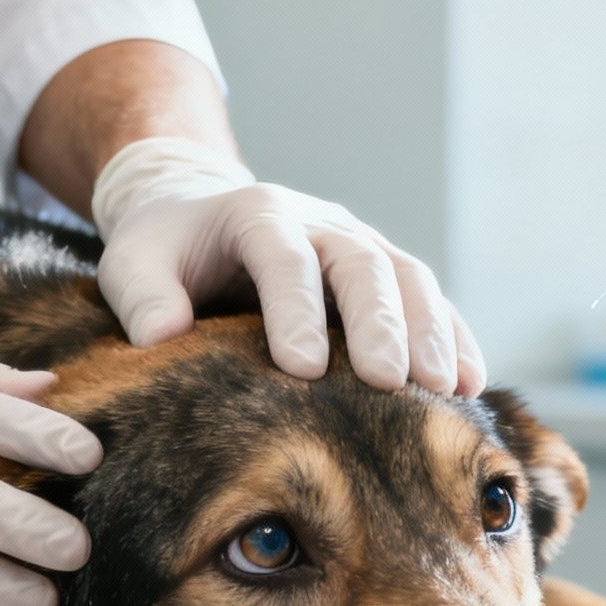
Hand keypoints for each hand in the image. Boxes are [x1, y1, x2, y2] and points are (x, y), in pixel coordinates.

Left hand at [90, 138, 484, 396]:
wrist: (203, 217)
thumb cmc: (167, 252)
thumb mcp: (133, 262)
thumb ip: (140, 296)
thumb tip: (161, 336)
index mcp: (258, 215)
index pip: (284, 257)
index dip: (295, 310)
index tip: (301, 370)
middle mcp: (322, 224)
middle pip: (363, 265)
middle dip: (382, 324)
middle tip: (393, 383)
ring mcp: (362, 246)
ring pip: (410, 279)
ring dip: (432, 333)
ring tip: (448, 390)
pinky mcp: (387, 275)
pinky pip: (432, 302)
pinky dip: (455, 339)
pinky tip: (472, 385)